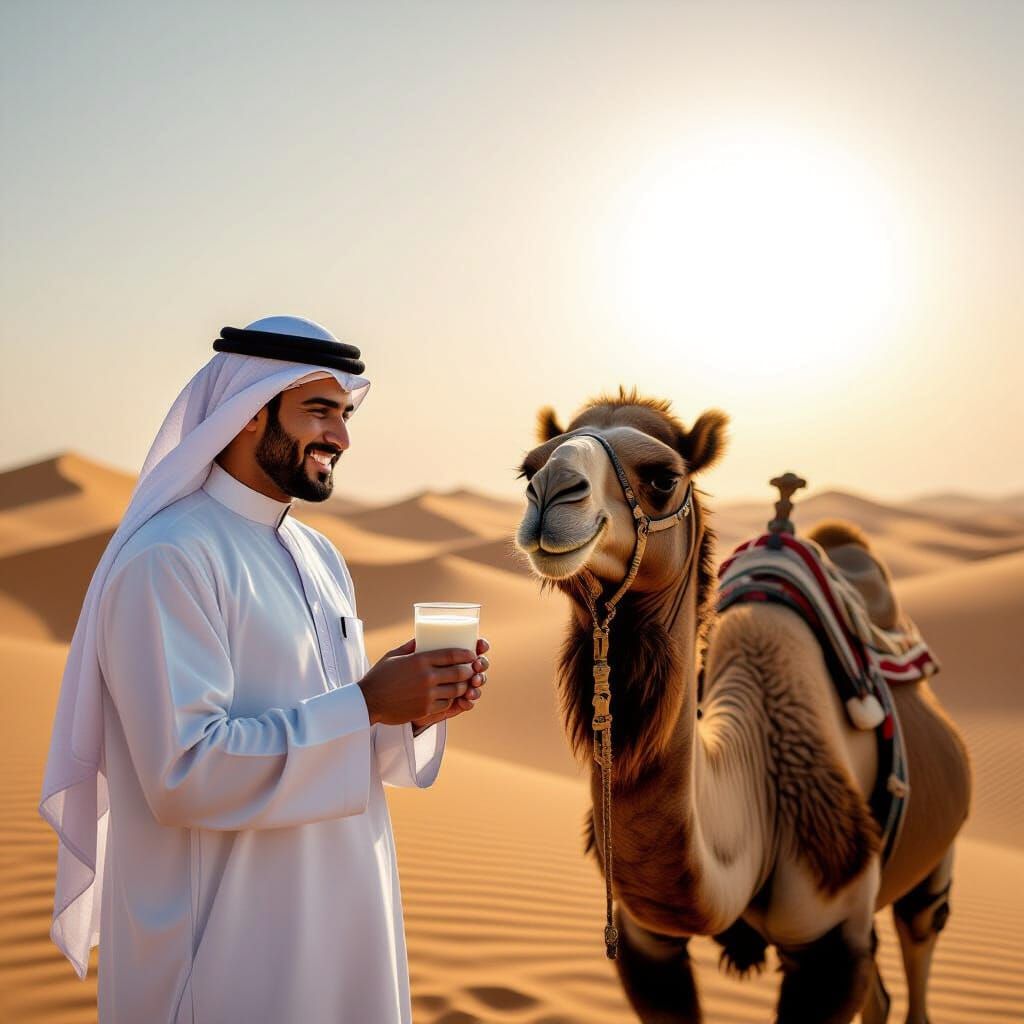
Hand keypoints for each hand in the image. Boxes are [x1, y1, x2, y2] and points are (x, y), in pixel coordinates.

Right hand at [358, 638, 479, 725]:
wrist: (368, 701)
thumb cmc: (379, 676)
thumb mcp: (394, 655)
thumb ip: (411, 646)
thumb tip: (422, 637)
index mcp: (420, 660)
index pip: (451, 655)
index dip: (466, 654)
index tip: (472, 654)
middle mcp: (426, 676)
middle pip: (459, 672)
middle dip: (469, 671)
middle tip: (470, 670)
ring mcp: (427, 694)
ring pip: (456, 690)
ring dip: (463, 686)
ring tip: (463, 683)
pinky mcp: (425, 709)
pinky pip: (446, 703)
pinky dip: (451, 699)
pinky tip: (450, 696)